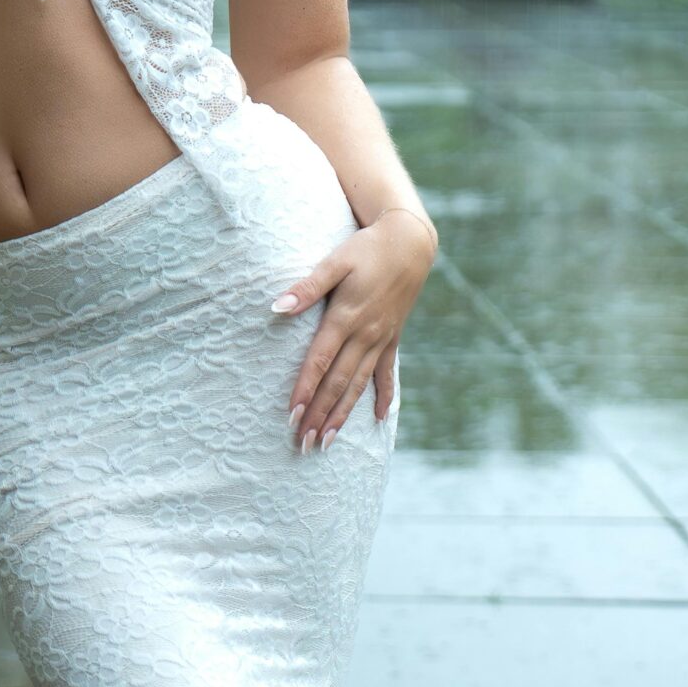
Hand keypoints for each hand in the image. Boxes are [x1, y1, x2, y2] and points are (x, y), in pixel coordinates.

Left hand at [274, 209, 435, 451]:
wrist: (410, 243)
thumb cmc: (367, 249)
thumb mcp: (335, 261)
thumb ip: (307, 287)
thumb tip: (277, 307)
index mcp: (346, 317)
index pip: (320, 362)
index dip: (305, 390)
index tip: (291, 415)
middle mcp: (365, 335)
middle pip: (338, 382)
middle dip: (319, 414)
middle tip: (303, 443)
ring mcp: (381, 339)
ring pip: (358, 385)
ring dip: (342, 414)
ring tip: (327, 440)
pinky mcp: (392, 338)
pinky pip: (386, 374)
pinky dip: (382, 397)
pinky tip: (376, 418)